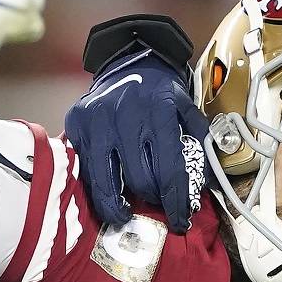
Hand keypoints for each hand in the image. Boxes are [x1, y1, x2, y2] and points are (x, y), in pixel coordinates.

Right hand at [65, 47, 211, 231]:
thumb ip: (200, 142)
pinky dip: (95, 185)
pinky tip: (104, 194)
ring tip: (123, 215)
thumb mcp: (188, 109)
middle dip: (152, 199)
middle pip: (139, 178)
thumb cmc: (161, 92)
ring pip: (105, 178)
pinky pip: (84, 166)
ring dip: (116, 205)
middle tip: (156, 205)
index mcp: (160, 111)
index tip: (181, 219)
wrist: (130, 62)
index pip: (169, 169)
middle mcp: (126, 114)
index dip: (176, 201)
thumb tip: (205, 184)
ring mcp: (98, 119)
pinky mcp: (77, 123)